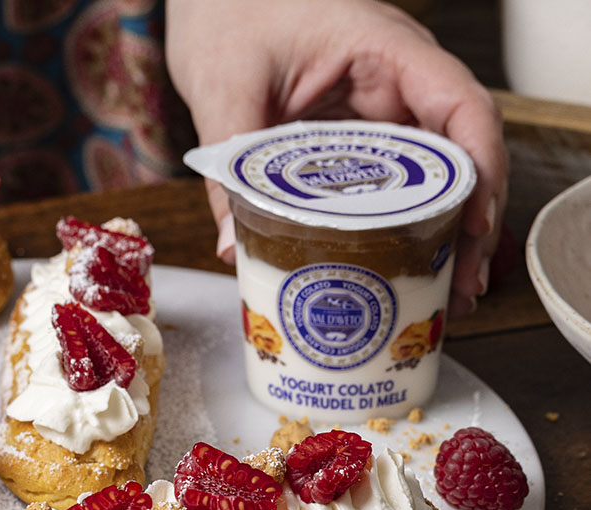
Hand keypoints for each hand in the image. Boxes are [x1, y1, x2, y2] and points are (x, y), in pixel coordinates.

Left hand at [165, 0, 506, 315]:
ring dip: (446, 235)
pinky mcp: (361, 138)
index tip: (473, 226)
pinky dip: (408, 226)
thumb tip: (234, 246)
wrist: (213, 0)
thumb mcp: (224, 90)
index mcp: (382, 48)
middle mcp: (396, 80)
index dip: (480, 169)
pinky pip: (397, 184)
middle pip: (459, 154)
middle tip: (462, 287)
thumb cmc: (227, 15)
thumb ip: (228, 169)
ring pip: (434, 176)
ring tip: (446, 295)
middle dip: (469, 224)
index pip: (459, 104)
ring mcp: (383, 109)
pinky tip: (407, 269)